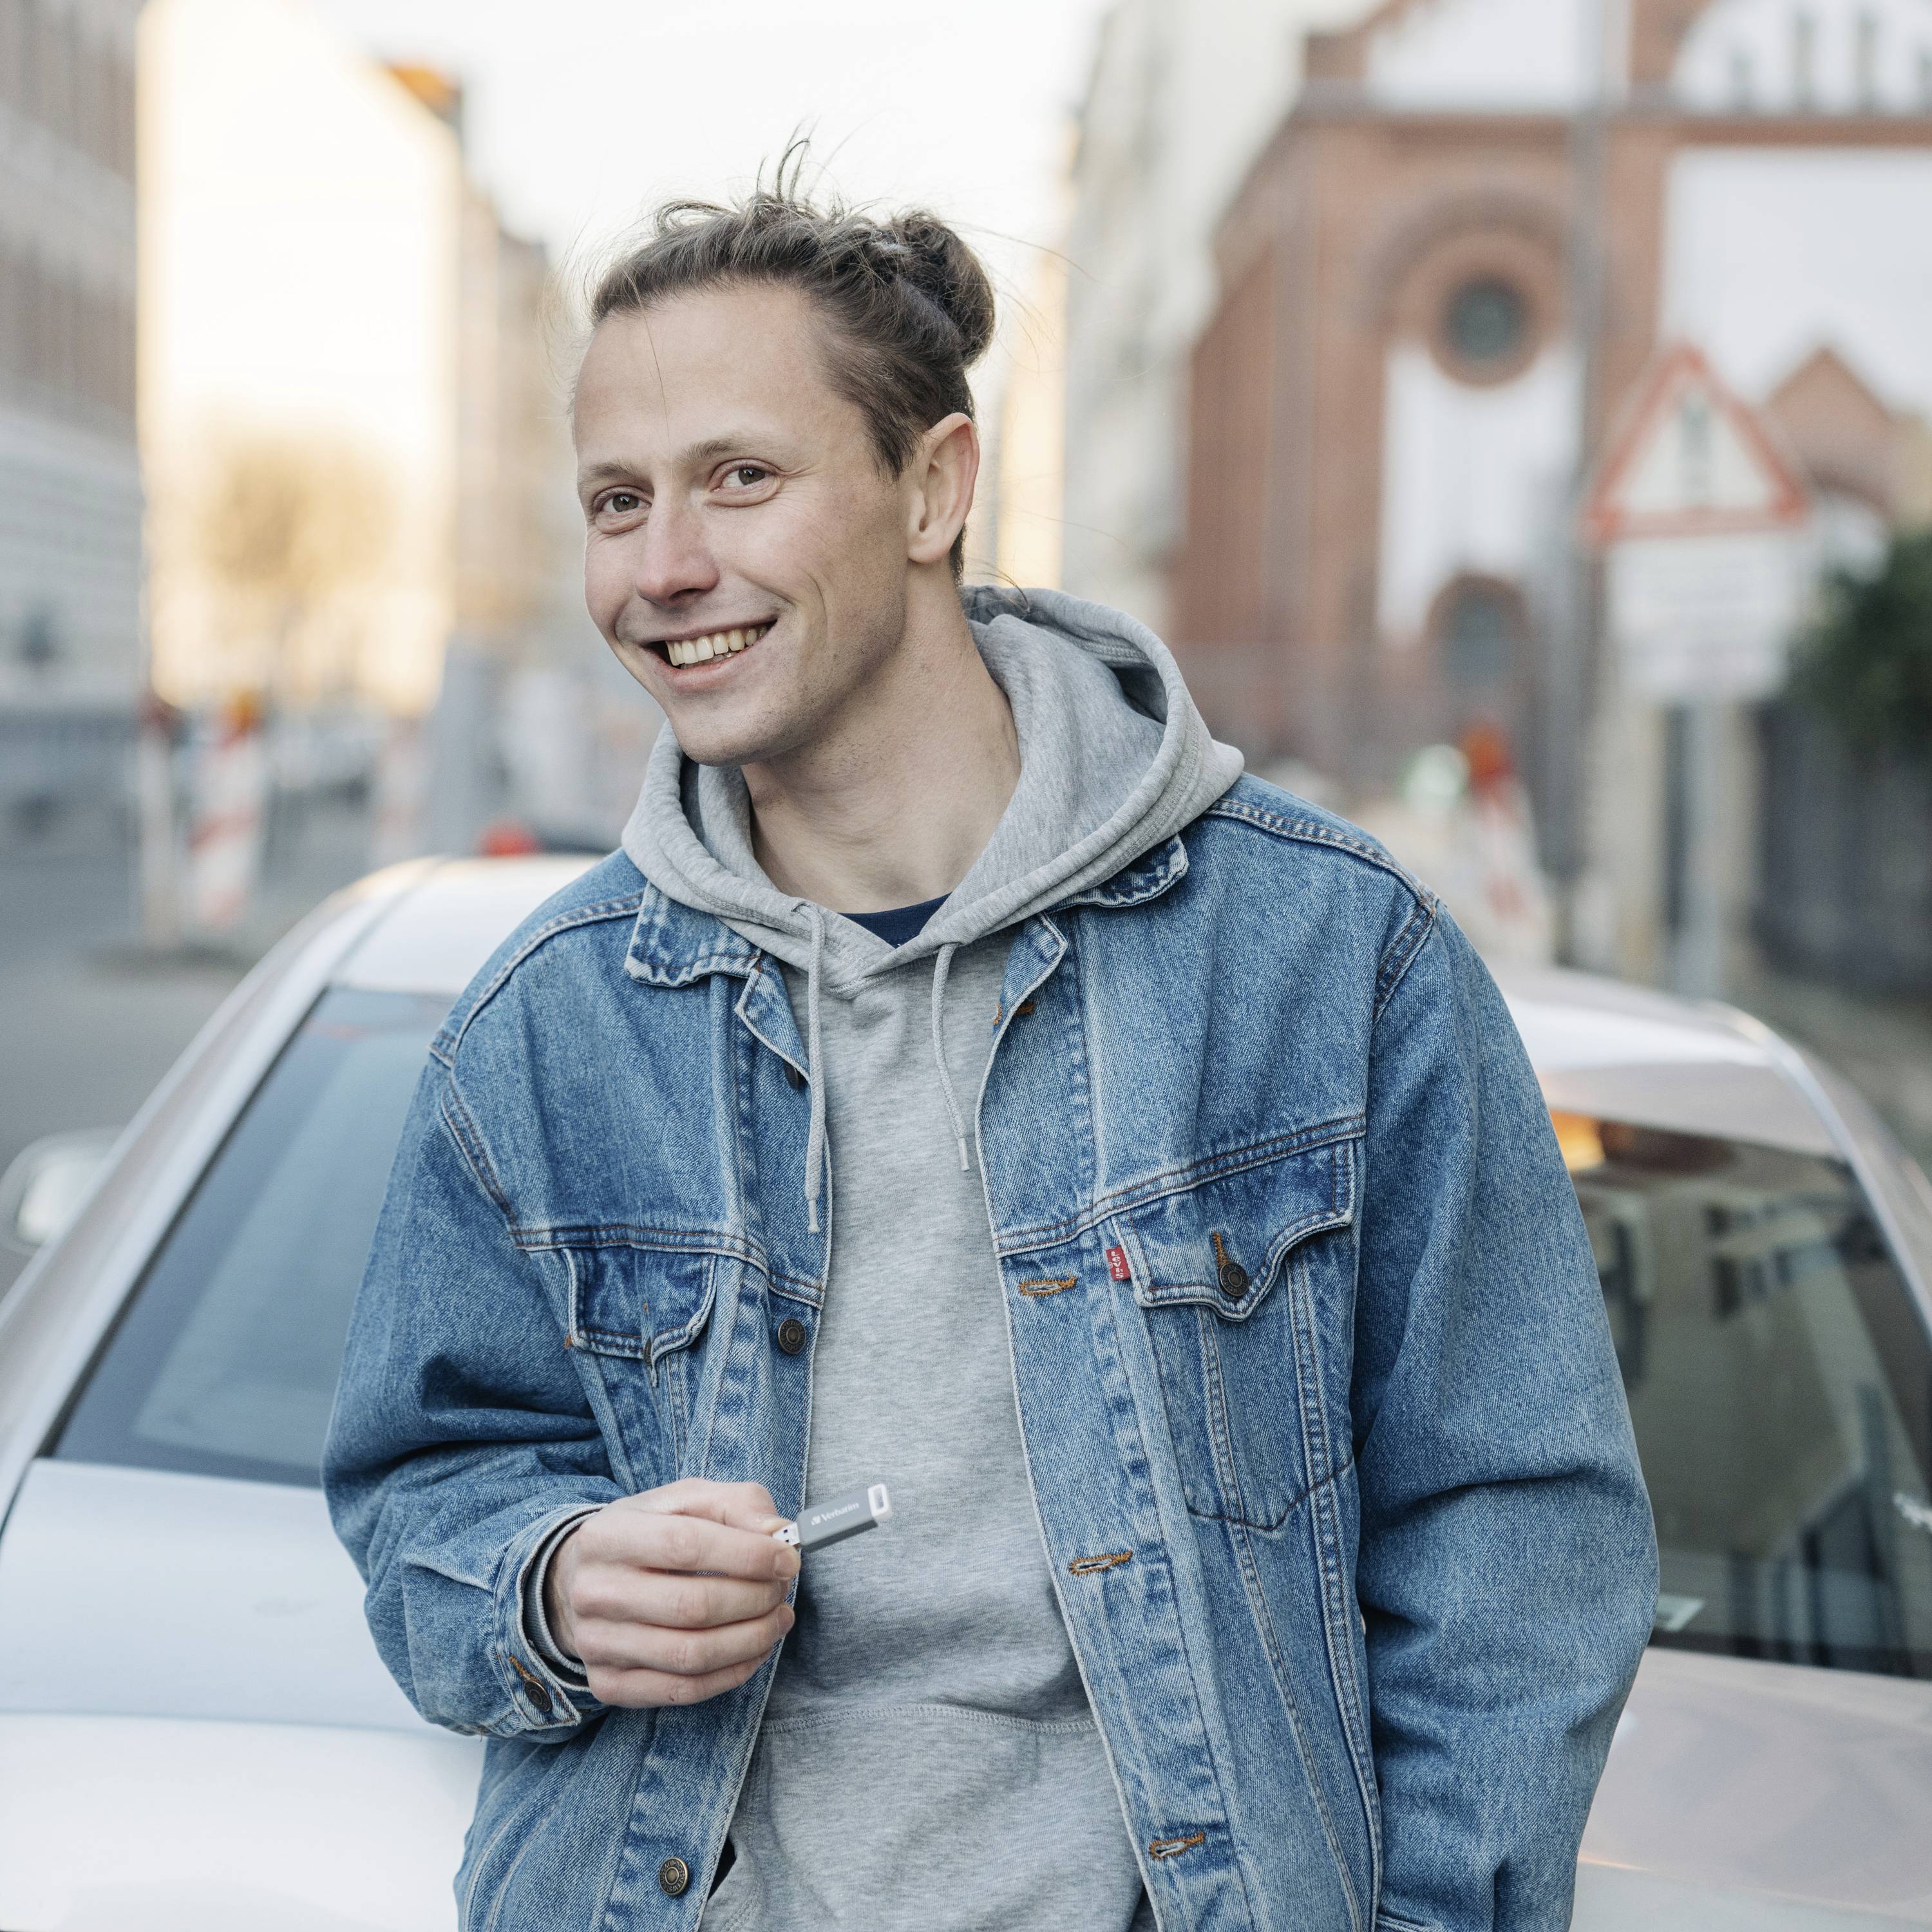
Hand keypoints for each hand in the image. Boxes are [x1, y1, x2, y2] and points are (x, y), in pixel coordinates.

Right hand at [543, 1479, 798, 1708]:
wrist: (581, 1581)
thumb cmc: (646, 1535)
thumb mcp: (683, 1501)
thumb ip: (736, 1505)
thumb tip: (778, 1534)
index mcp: (606, 1535)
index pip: (687, 1545)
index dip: (747, 1555)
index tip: (787, 1559)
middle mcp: (594, 1592)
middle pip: (692, 1606)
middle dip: (755, 1599)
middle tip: (782, 1590)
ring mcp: (597, 1644)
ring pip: (691, 1655)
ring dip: (752, 1639)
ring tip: (778, 1619)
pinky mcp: (609, 1684)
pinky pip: (683, 1690)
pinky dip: (732, 1673)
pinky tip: (755, 1650)